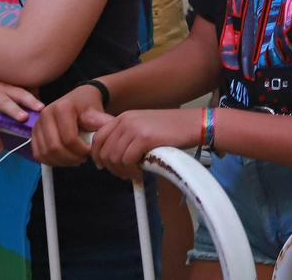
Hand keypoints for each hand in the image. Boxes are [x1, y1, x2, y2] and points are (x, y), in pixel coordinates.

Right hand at [30, 83, 107, 166]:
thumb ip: (103, 124)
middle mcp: (45, 114)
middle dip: (70, 158)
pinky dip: (51, 161)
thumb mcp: (98, 113)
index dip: (81, 150)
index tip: (91, 152)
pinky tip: (65, 159)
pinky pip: (38, 154)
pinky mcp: (33, 133)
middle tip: (83, 159)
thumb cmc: (89, 106)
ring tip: (75, 159)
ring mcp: (37, 124)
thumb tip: (109, 138)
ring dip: (61, 161)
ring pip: (45, 153)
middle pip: (54, 148)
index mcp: (62, 108)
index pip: (69, 139)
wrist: (79, 99)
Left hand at [89, 108, 203, 179]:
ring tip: (132, 174)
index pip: (98, 137)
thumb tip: (111, 156)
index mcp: (124, 117)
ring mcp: (134, 129)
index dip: (97, 155)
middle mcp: (126, 120)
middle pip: (104, 151)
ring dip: (121, 171)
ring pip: (114, 158)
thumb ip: (127, 136)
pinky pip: (127, 161)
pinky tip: (140, 172)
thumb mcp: (144, 126)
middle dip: (111, 167)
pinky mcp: (144, 139)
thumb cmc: (172, 129)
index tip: (103, 166)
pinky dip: (131, 171)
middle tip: (123, 174)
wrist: (194, 125)